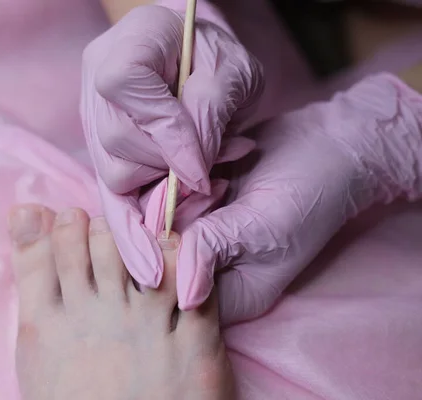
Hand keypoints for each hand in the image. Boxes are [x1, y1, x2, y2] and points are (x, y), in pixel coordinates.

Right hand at [81, 1, 263, 286]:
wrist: (196, 56)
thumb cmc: (217, 57)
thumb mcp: (232, 71)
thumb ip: (210, 112)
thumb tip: (190, 176)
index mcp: (126, 44)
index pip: (126, 90)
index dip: (165, 135)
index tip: (202, 171)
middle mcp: (95, 82)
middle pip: (114, 144)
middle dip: (165, 172)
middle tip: (210, 180)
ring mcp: (92, 117)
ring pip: (111, 174)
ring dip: (159, 193)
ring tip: (202, 183)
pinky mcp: (101, 149)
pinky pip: (111, 193)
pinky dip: (131, 228)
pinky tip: (149, 266)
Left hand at [176, 73, 421, 323]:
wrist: (327, 144)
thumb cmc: (305, 192)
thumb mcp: (259, 226)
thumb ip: (210, 251)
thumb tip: (179, 296)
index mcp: (232, 293)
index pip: (177, 296)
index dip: (161, 264)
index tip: (169, 223)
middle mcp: (213, 271)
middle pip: (161, 260)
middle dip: (166, 224)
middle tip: (198, 192)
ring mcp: (204, 238)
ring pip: (158, 227)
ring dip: (171, 197)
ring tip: (210, 177)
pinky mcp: (200, 208)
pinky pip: (167, 201)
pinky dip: (176, 181)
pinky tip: (208, 166)